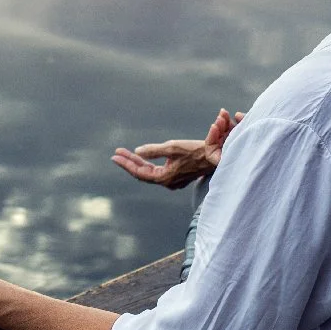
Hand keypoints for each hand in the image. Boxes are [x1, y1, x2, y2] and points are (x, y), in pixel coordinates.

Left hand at [111, 108, 242, 189]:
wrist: (216, 157)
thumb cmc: (195, 151)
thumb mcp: (172, 147)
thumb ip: (154, 150)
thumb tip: (137, 151)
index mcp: (164, 178)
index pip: (139, 172)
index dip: (126, 163)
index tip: (115, 155)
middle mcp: (167, 182)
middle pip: (143, 172)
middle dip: (129, 162)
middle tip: (117, 153)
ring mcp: (172, 181)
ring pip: (150, 172)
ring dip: (138, 162)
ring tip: (125, 154)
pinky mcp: (177, 176)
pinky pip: (157, 171)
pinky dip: (149, 164)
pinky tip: (143, 159)